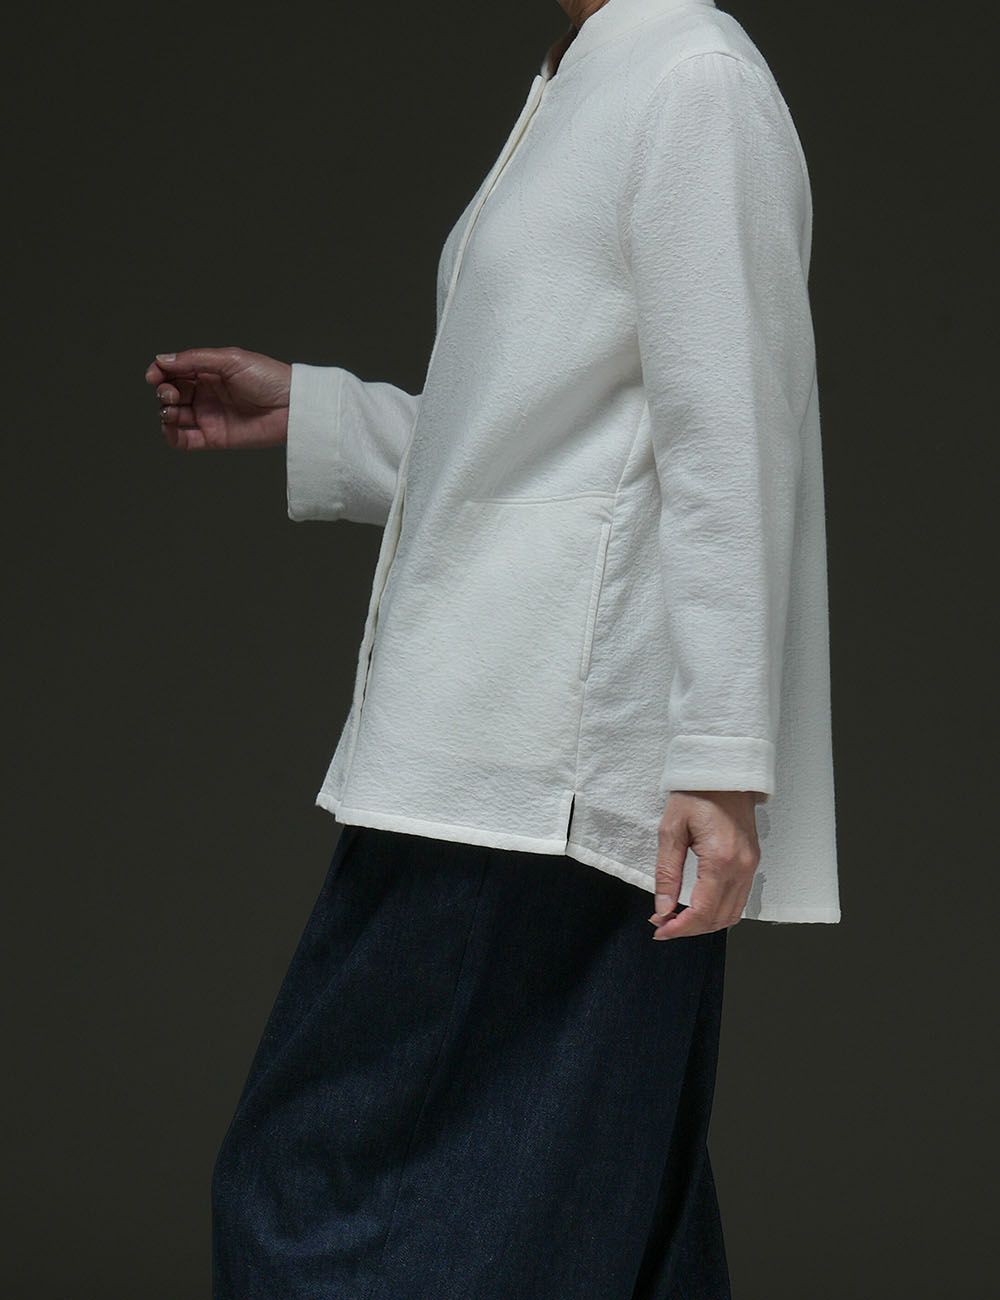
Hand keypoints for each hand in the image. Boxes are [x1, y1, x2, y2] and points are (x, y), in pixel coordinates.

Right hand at [144, 346, 291, 449]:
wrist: (292, 407)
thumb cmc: (269, 378)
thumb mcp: (230, 360)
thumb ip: (195, 360)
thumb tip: (162, 359)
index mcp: (208, 371)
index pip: (174, 370)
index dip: (160, 372)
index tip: (155, 376)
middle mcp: (206, 393)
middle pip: (170, 393)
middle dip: (163, 392)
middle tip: (171, 393)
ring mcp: (209, 415)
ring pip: (173, 416)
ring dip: (165, 413)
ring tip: (172, 409)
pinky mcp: (214, 437)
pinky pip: (184, 440)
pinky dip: (171, 437)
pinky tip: (170, 429)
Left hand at [648, 790, 761, 939]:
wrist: (724, 772)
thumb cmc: (696, 794)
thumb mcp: (671, 829)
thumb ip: (667, 872)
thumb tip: (663, 908)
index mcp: (720, 859)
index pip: (703, 911)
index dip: (680, 927)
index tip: (659, 929)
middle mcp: (741, 867)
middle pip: (719, 918)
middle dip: (690, 929)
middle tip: (663, 925)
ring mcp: (750, 866)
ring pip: (732, 914)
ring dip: (705, 923)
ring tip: (679, 918)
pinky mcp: (752, 862)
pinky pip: (739, 899)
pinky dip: (719, 910)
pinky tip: (698, 906)